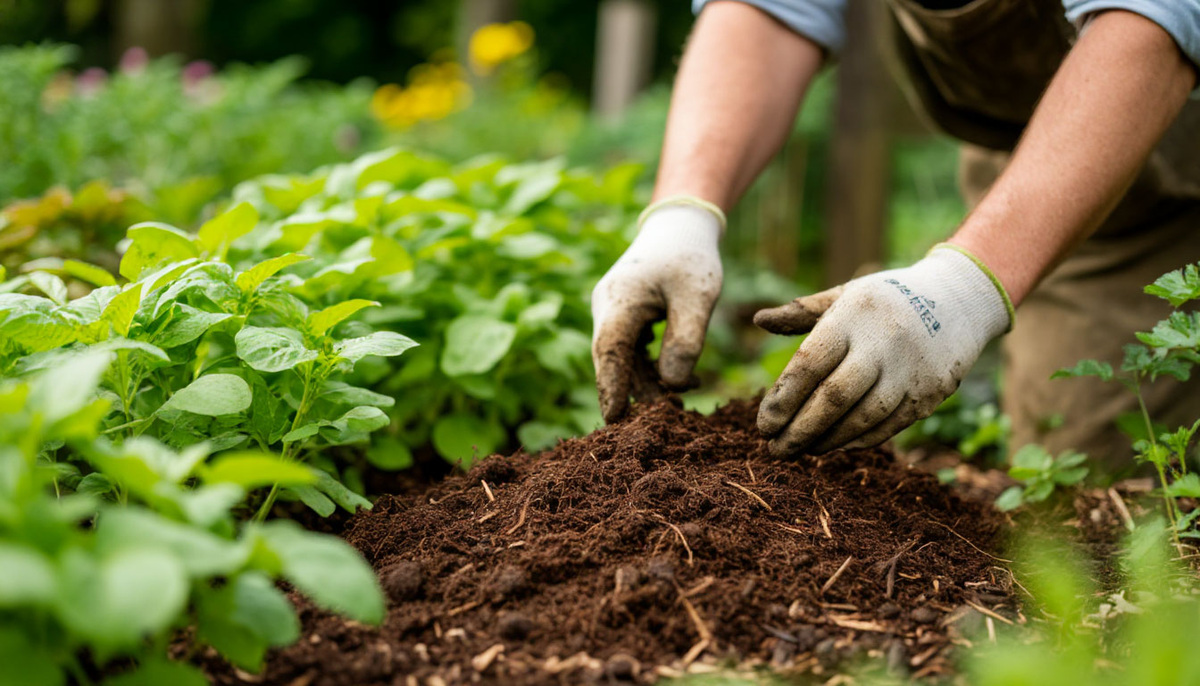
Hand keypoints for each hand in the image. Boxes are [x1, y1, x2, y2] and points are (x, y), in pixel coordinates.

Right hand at [591, 197, 724, 421]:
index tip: (613, 419)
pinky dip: (649, 368)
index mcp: (619, 299)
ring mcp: (610, 312)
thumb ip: (686, 340)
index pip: (608, 350)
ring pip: (621, 358)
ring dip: (646, 382)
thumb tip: (671, 385)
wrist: (680, 227)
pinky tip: (678, 380)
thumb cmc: (691, 258)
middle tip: (666, 417)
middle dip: (635, 391)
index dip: (610, 385)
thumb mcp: (699, 297)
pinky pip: (629, 350)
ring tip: (681, 399)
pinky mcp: (621, 317)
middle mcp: (606, 307)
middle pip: (612, 359)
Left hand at [755, 245, 1012, 455]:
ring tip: (800, 449)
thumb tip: (758, 320)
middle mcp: (883, 344)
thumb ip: (801, 311)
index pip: (810, 363)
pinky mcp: (929, 394)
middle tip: (774, 448)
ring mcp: (910, 371)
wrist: (959, 301)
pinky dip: (857, 441)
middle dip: (799, 429)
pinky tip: (833, 444)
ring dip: (826, 441)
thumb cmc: (886, 300)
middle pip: (834, 397)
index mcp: (854, 316)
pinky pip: (888, 427)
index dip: (783, 398)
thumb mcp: (845, 294)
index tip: (763, 423)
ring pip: (862, 418)